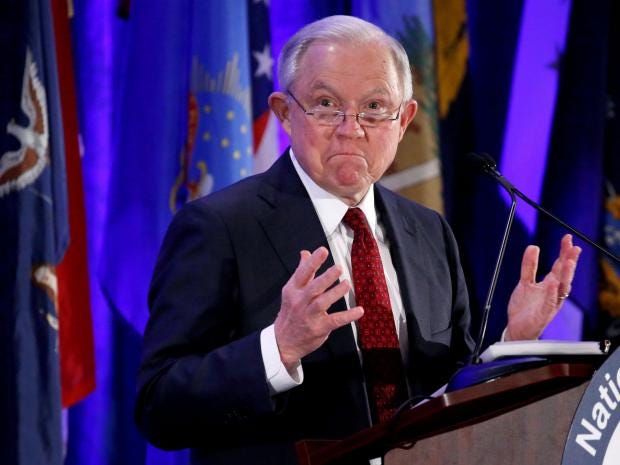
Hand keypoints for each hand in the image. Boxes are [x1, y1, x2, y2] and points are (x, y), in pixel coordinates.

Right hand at [274, 247, 363, 371]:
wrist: (283, 342)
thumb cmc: (290, 313)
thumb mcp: (291, 291)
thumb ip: (301, 272)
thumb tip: (305, 253)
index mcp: (292, 290)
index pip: (302, 273)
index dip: (313, 262)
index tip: (323, 250)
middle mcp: (300, 302)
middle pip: (314, 288)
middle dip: (326, 277)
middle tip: (339, 267)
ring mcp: (309, 316)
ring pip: (322, 302)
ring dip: (336, 292)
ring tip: (347, 284)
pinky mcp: (318, 328)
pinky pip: (335, 321)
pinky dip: (347, 316)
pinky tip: (359, 310)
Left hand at [505, 234, 581, 340]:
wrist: (517, 329)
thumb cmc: (525, 307)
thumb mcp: (525, 282)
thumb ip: (529, 266)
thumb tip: (533, 247)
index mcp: (550, 285)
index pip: (560, 266)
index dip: (564, 252)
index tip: (568, 239)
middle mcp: (553, 293)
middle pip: (564, 275)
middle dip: (569, 261)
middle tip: (573, 248)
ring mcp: (550, 303)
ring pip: (562, 288)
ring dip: (565, 275)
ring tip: (568, 262)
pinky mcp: (543, 314)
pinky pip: (549, 303)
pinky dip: (551, 293)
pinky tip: (552, 283)